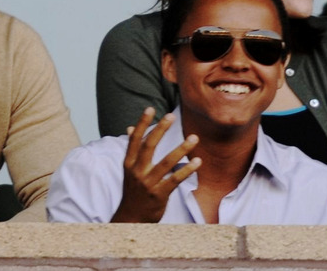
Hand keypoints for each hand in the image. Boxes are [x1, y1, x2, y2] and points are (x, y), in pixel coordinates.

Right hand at [111, 107, 200, 222]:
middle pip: (148, 146)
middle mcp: (137, 171)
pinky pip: (175, 180)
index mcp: (129, 163)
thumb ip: (132, 149)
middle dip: (160, 130)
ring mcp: (148, 183)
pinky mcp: (159, 194)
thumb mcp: (129, 169)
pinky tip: (197, 162)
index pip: (135, 139)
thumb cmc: (133, 191)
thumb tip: (129, 128)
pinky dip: (187, 170)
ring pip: (166, 163)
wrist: (131, 218)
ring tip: (194, 138)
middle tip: (172, 116)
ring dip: (181, 149)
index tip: (150, 108)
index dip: (142, 123)